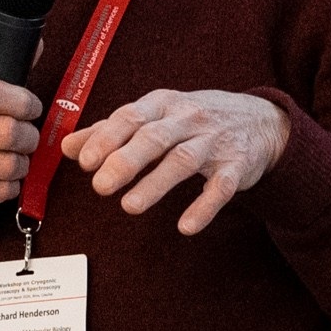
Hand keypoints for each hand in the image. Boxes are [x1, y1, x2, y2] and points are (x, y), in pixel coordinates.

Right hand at [0, 76, 45, 257]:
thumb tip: (37, 44)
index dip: (22, 101)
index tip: (31, 109)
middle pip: (6, 131)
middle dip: (29, 137)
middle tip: (28, 140)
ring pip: (7, 164)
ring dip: (21, 165)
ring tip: (15, 162)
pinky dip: (9, 187)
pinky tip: (0, 181)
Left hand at [61, 88, 287, 235]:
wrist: (263, 120)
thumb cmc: (196, 119)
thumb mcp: (156, 115)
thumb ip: (111, 130)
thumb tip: (67, 146)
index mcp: (163, 104)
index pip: (130, 116)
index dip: (106, 138)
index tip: (83, 160)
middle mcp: (189, 119)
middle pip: (154, 137)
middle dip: (125, 160)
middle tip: (100, 186)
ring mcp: (215, 142)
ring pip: (183, 161)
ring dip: (156, 184)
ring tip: (130, 206)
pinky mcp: (237, 167)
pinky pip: (221, 188)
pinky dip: (204, 207)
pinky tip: (185, 227)